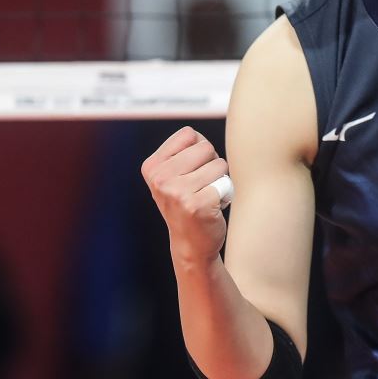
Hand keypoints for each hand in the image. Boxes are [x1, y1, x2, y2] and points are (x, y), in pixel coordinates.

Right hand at [141, 127, 231, 270]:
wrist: (191, 244)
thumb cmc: (188, 203)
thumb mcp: (173, 175)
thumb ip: (183, 151)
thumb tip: (196, 135)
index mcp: (152, 166)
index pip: (189, 134)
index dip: (198, 149)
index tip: (192, 171)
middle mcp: (160, 178)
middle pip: (205, 147)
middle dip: (211, 164)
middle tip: (202, 186)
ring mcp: (176, 192)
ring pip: (219, 164)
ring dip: (220, 180)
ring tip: (206, 196)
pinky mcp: (196, 205)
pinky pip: (225, 183)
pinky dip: (225, 194)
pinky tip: (211, 208)